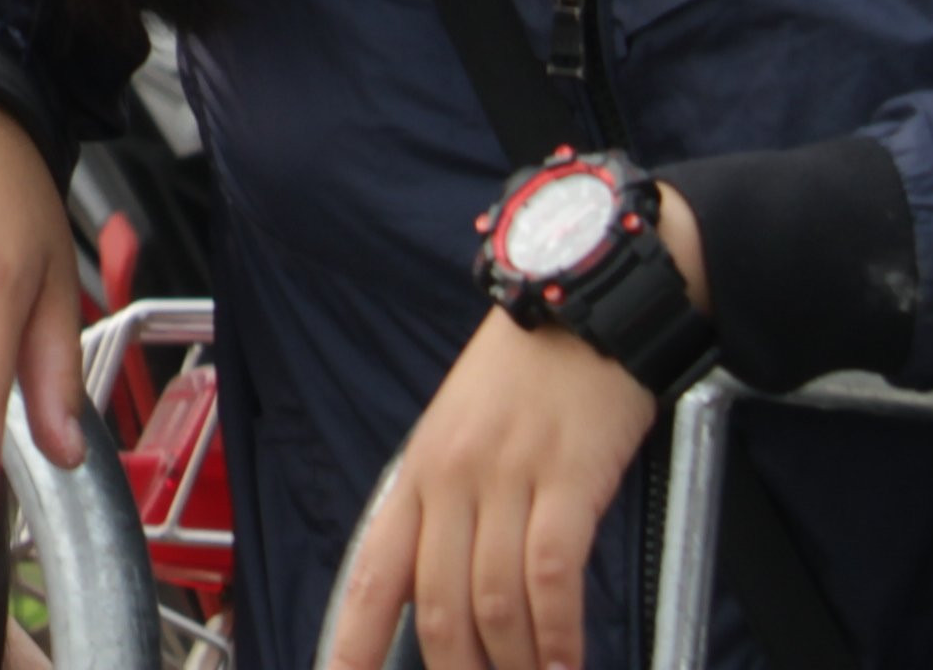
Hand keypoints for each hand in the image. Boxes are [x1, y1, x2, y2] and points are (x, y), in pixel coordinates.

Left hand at [317, 199, 702, 669]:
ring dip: (514, 662)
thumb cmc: (530, 371)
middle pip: (436, 603)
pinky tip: (569, 661)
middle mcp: (451, 477)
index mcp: (418, 469)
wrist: (582, 299)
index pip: (372, 570)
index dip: (351, 638)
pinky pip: (552, 574)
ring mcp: (507, 476)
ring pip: (492, 599)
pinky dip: (560, 632)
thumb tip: (447, 587)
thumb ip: (452, 504)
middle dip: (454, 668)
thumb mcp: (465, 430)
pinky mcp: (567, 475)